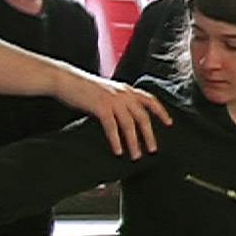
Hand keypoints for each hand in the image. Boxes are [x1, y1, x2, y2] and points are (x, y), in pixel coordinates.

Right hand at [57, 71, 172, 159]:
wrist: (66, 80)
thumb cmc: (84, 87)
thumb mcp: (107, 90)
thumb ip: (118, 100)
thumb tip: (125, 116)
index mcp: (126, 89)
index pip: (150, 100)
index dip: (161, 112)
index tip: (169, 123)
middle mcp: (123, 93)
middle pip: (143, 116)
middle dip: (149, 135)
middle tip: (152, 150)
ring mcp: (113, 100)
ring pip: (130, 124)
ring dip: (134, 142)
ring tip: (136, 156)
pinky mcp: (101, 107)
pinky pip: (112, 127)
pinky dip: (116, 141)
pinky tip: (118, 151)